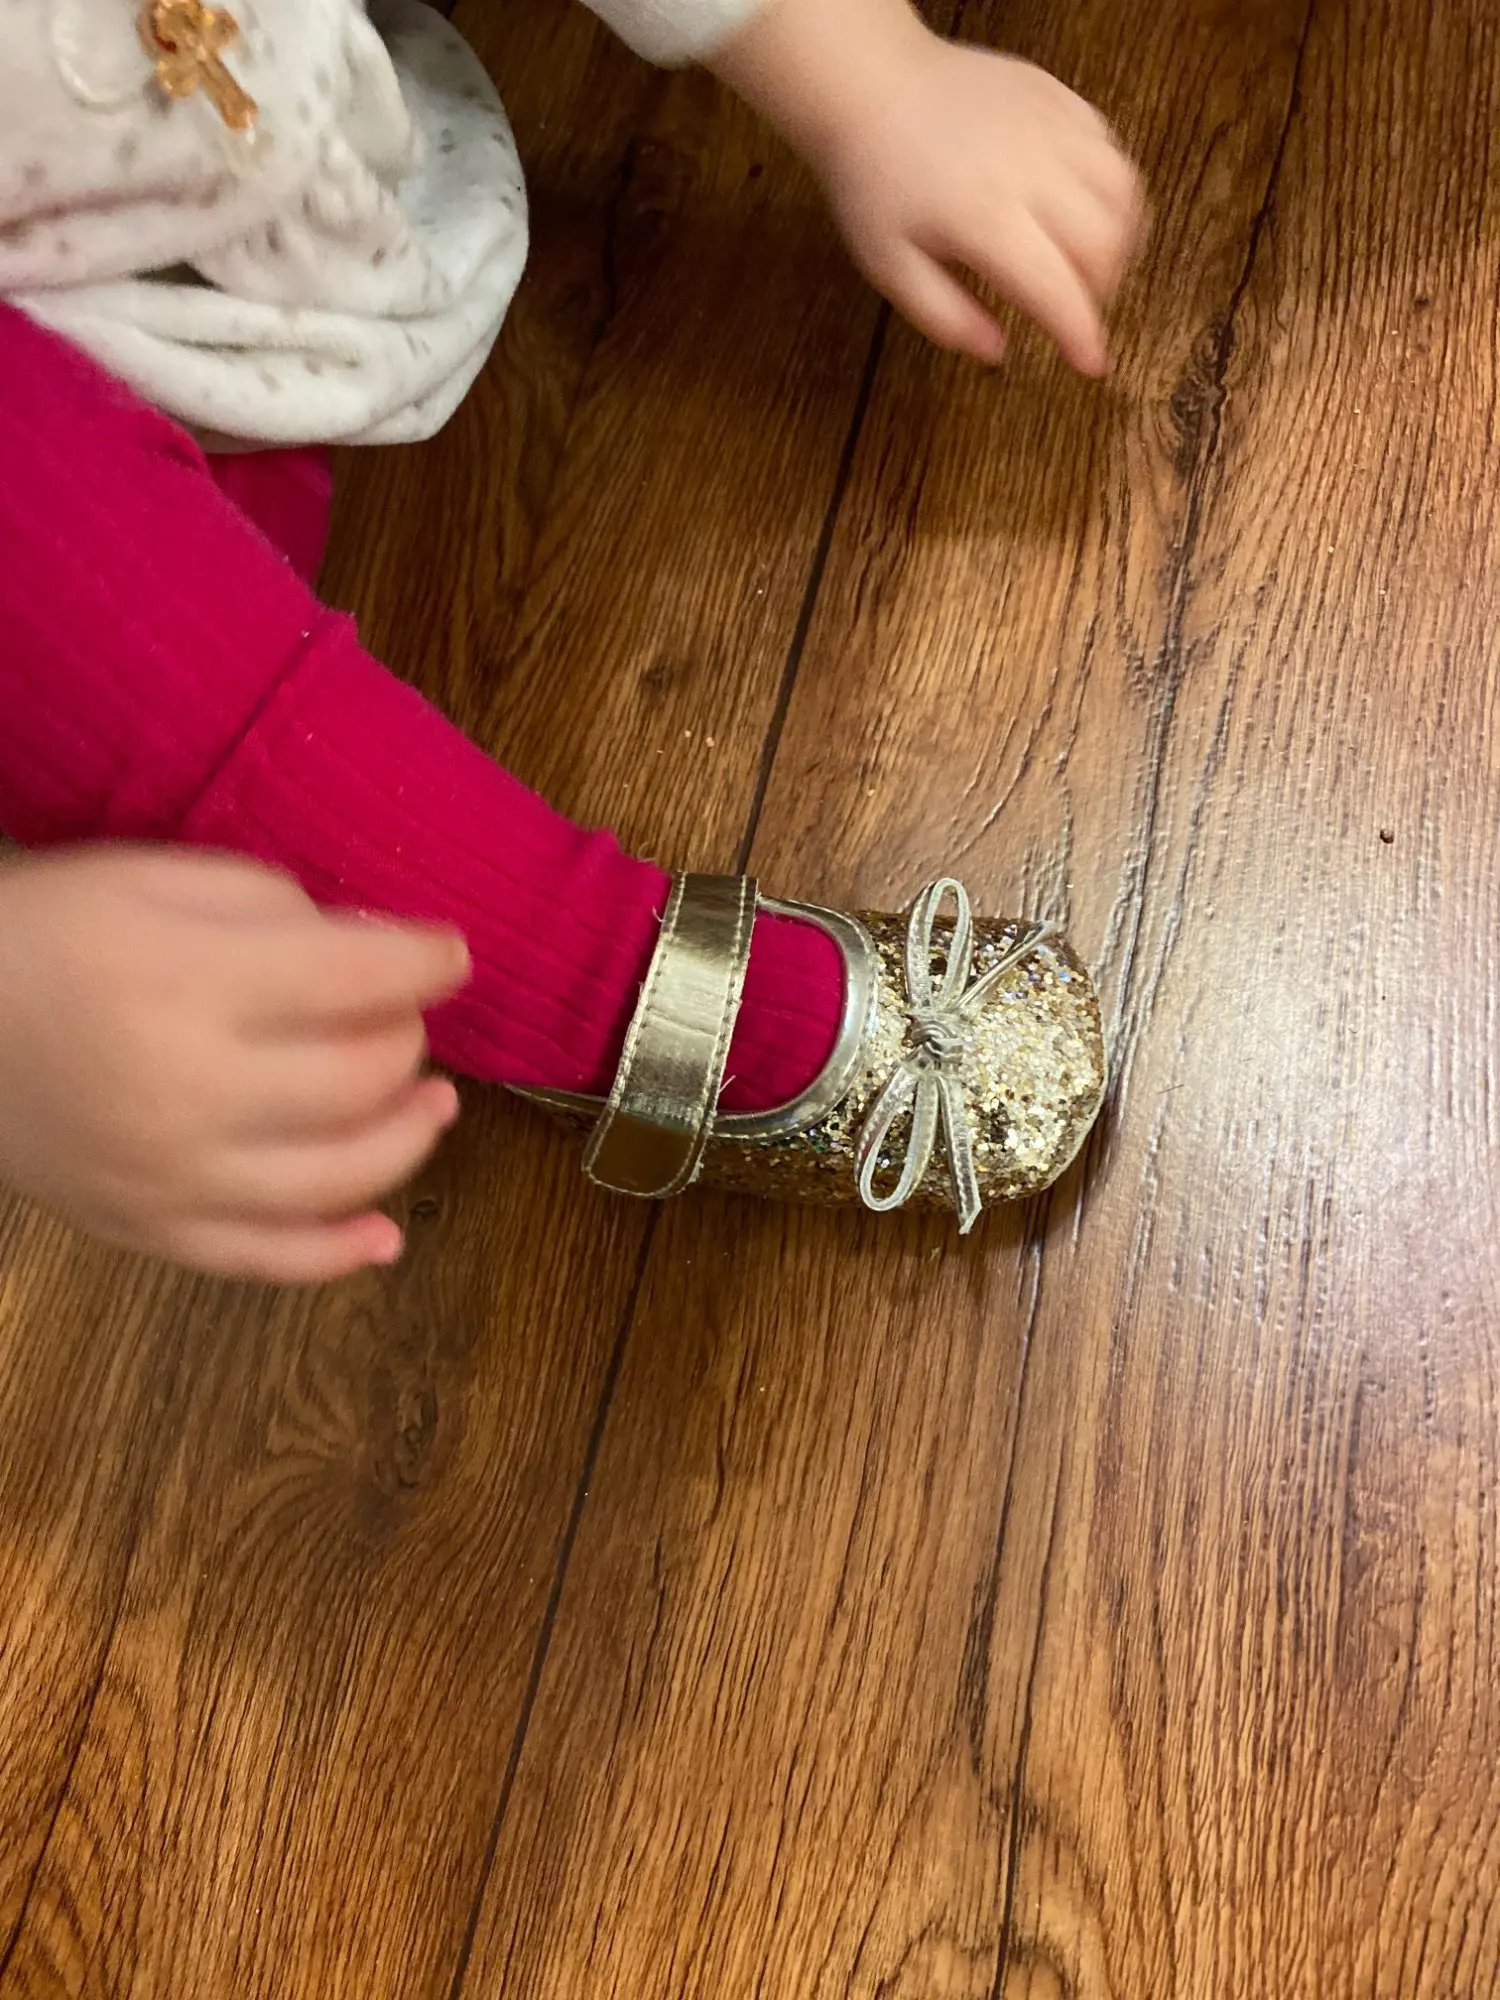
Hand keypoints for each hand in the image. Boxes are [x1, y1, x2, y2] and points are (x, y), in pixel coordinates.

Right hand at [0, 846, 469, 1282]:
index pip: (354, 977)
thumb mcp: (153, 879)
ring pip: (336, 1178)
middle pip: (357, 1077)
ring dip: (408, 1142)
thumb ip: (273, 906)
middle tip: (409, 1015)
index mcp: (189, 982)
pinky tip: (387, 1236)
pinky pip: (265, 1260)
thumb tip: (379, 953)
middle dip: (408, 1040)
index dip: (426, 963)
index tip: (454, 954)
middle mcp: (188, 1089)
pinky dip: (338, 1256)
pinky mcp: (151, 1230)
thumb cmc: (46, 934)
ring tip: (436, 1105)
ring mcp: (172, 1175)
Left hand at [713, 0, 1146, 372]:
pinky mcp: (1058, 97)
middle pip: (1105, 244)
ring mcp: (1050, 126)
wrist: (871, 87)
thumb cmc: (875, 181)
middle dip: (1100, 290)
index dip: (1082, 335)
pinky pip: (1110, 148)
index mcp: (985, 216)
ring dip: (1117, 239)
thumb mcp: (891, 268)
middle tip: (1075, 308)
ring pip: (1122, 193)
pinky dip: (1108, 188)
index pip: (1057, 290)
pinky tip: (1080, 208)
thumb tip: (998, 352)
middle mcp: (1031, 168)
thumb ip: (945, 317)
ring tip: (1087, 261)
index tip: (1093, 364)